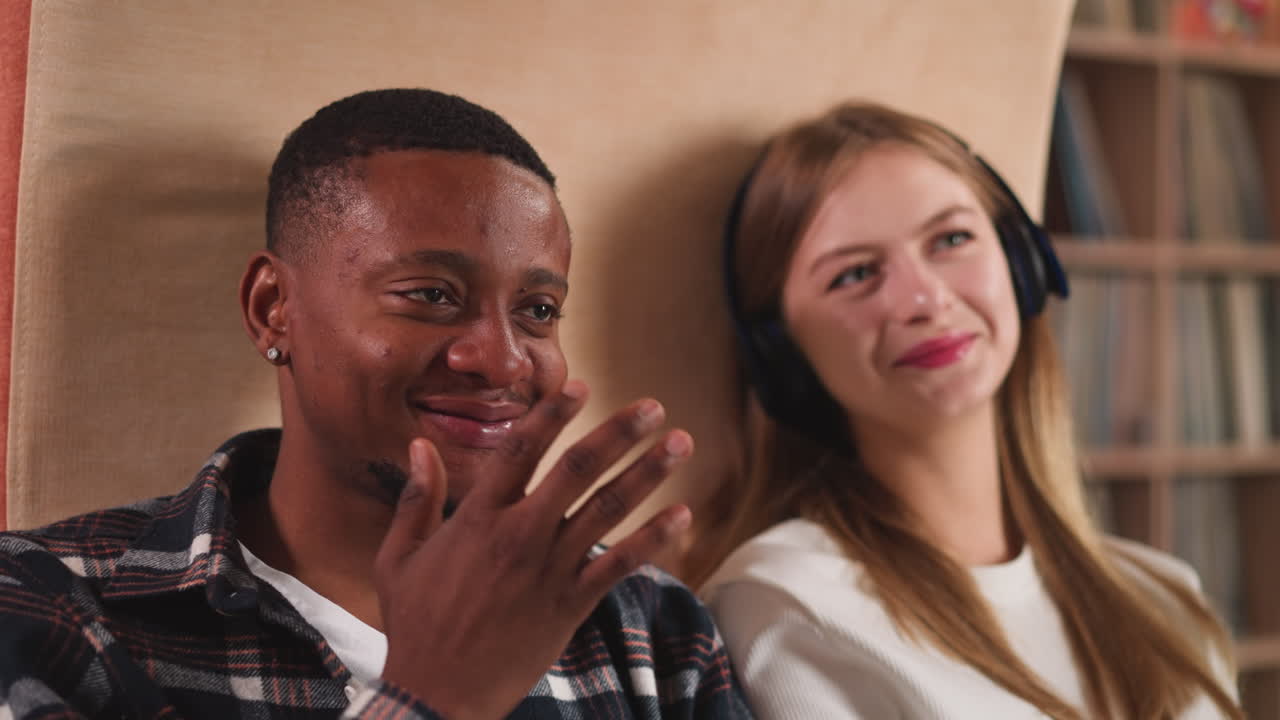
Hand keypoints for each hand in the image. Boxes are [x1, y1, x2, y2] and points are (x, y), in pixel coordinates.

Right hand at [374, 380, 693, 719]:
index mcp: (477, 518)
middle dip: (619, 432)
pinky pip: (621, 564)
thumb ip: (415, 498)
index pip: (520, 449)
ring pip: (608, 508)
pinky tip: (682, 515)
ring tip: (679, 443)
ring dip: (648, 472)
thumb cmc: (416, 624)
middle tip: (652, 406)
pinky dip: (654, 538)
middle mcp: (519, 535)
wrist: (439, 694)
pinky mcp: (571, 604)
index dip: (552, 413)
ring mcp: (549, 570)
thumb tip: (419, 444)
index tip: (580, 386)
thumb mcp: (399, 558)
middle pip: (577, 468)